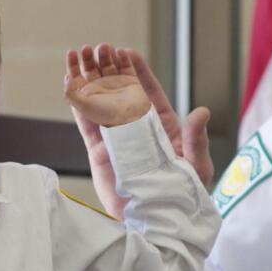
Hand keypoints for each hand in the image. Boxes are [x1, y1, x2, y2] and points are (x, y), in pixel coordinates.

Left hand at [64, 44, 150, 127]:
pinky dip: (124, 57)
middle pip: (92, 66)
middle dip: (89, 56)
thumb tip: (67, 78)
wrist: (133, 122)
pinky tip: (120, 52)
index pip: (77, 75)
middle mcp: (101, 87)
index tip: (72, 53)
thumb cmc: (107, 116)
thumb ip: (71, 93)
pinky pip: (127, 65)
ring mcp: (116, 83)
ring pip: (108, 63)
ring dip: (105, 54)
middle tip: (87, 48)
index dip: (73, 63)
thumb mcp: (84, 106)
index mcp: (88, 93)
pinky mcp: (131, 81)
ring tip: (104, 47)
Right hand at [68, 47, 213, 220]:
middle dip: (108, 66)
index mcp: (162, 126)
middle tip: (97, 46)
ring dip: (89, 77)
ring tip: (78, 53)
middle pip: (119, 89)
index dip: (136, 70)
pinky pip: (86, 122)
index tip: (125, 51)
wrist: (160, 224)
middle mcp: (137, 128)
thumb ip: (196, 140)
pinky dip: (77, 102)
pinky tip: (69, 80)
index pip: (147, 91)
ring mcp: (116, 139)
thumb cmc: (185, 197)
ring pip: (99, 101)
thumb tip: (201, 112)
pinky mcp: (98, 152)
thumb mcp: (197, 166)